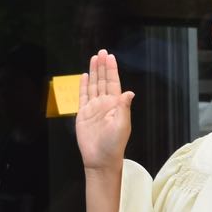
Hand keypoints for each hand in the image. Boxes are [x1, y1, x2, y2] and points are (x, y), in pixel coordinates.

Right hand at [74, 50, 134, 170]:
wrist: (100, 159)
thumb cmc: (114, 145)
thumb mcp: (122, 125)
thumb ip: (124, 108)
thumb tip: (129, 92)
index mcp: (116, 105)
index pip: (113, 83)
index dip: (112, 70)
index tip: (111, 57)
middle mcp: (105, 104)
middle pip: (103, 80)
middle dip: (102, 66)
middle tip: (102, 52)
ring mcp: (94, 108)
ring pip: (93, 85)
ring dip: (93, 72)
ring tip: (94, 58)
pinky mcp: (83, 114)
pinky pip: (83, 96)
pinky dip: (83, 86)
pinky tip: (84, 76)